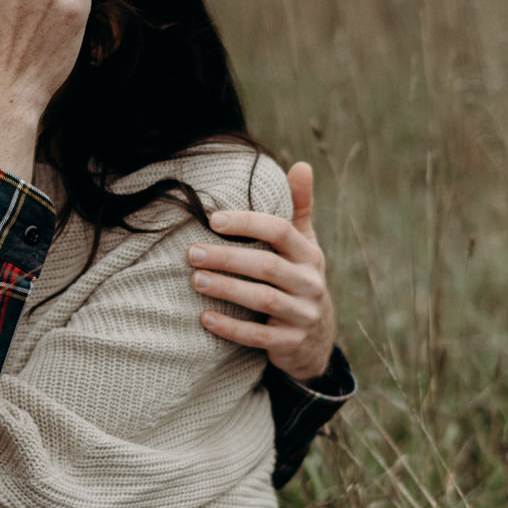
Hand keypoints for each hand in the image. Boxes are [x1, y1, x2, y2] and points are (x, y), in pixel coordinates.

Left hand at [189, 160, 336, 381]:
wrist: (316, 340)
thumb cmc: (300, 280)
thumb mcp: (305, 245)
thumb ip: (300, 207)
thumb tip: (301, 165)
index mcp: (309, 254)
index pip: (280, 231)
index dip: (247, 223)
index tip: (213, 219)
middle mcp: (310, 283)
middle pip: (267, 265)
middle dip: (227, 257)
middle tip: (191, 252)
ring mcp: (302, 314)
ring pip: (263, 299)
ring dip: (227, 289)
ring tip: (195, 280)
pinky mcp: (290, 343)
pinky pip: (258, 336)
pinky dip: (231, 328)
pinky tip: (205, 318)